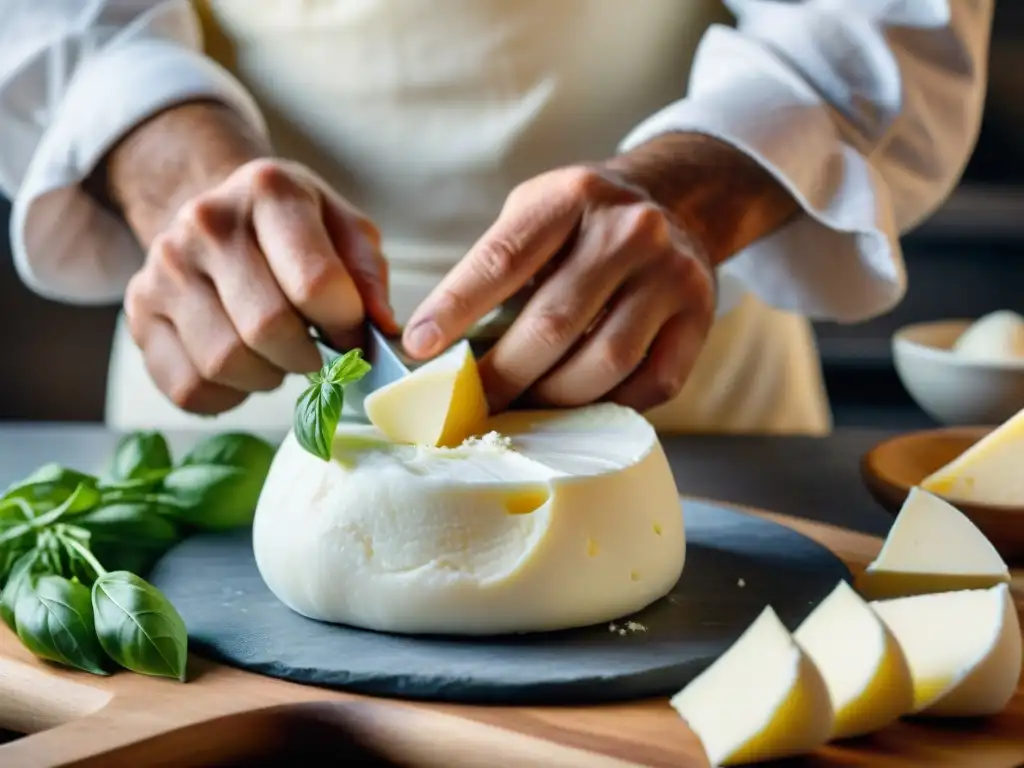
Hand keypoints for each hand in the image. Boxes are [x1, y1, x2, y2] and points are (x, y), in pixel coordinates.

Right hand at [108, 105, 395, 415]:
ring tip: (279, 355)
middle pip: (267, 329)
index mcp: (269, 191)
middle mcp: (206, 223)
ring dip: (268, 376)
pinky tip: (244, 368)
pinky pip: (188, 387)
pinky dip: (227, 396)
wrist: (219, 217)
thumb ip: (368, 276)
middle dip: (308, 358)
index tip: (353, 335)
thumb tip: (383, 331)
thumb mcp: (345, 230)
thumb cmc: (294, 232)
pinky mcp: (140, 313)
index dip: (347, 327)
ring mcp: (163, 268)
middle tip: (318, 353)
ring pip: (225, 363)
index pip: (316, 284)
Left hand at [403, 133, 797, 413]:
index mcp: (573, 197)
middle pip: (553, 324)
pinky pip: (650, 384)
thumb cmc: (583, 220)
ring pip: (604, 362)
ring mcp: (673, 275)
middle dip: (502, 375)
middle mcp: (630, 230)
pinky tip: (579, 405)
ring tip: (522, 407)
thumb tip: (436, 345)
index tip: (420, 347)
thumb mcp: (536, 212)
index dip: (456, 308)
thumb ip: (494, 266)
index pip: (503, 260)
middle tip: (469, 402)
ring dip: (553, 398)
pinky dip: (608, 405)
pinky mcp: (700, 317)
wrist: (676, 204)